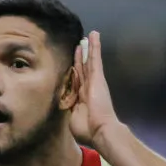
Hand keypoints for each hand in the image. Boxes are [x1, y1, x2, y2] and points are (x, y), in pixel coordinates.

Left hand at [69, 31, 120, 145]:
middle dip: (81, 58)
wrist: (100, 130)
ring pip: (89, 61)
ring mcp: (94, 82)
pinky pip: (95, 58)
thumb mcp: (72, 119)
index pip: (77, 82)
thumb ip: (69, 109)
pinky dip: (95, 46)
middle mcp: (88, 88)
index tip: (72, 67)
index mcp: (82, 99)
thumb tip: (65, 106)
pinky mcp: (97, 77)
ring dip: (88, 48)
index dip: (74, 73)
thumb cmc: (87, 130)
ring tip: (88, 36)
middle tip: (79, 46)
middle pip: (83, 69)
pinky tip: (94, 35)